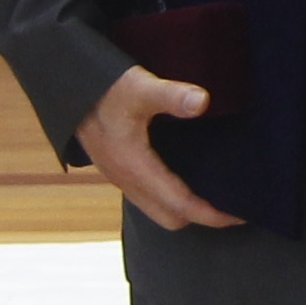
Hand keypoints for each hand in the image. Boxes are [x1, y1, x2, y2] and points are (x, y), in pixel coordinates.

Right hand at [76, 65, 240, 230]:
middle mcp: (127, 179)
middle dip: (202, 217)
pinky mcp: (118, 169)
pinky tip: (185, 179)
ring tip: (214, 196)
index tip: (239, 215)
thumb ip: (171, 95)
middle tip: (232, 207)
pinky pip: (148, 196)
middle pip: (171, 217)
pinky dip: (170, 198)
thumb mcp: (138, 86)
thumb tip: (203, 101)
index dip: (212, 214)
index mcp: (135, 167)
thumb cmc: (103, 88)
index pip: (181, 204)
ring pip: (157, 209)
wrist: (66, 89)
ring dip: (185, 209)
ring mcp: (120, 177)